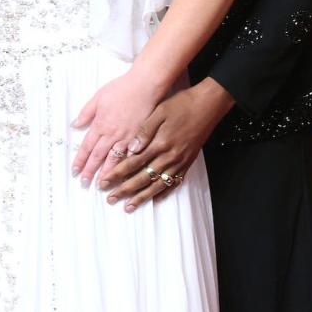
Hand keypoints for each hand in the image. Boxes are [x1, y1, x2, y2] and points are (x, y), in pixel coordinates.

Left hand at [71, 70, 163, 185]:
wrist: (146, 85)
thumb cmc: (123, 88)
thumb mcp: (99, 97)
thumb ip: (86, 112)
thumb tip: (75, 125)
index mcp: (101, 124)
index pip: (87, 146)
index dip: (80, 160)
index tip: (75, 171)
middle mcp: (112, 133)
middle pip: (98, 156)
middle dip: (90, 171)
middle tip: (84, 183)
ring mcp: (127, 137)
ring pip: (114, 160)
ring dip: (106, 173)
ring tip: (101, 184)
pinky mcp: (141, 138)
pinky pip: (132, 156)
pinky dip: (126, 167)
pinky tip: (124, 176)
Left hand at [98, 78, 234, 210]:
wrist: (208, 106)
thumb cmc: (182, 105)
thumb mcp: (159, 111)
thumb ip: (144, 131)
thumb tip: (131, 148)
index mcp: (159, 144)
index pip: (132, 163)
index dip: (116, 174)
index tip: (103, 182)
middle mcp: (168, 157)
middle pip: (142, 178)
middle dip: (124, 190)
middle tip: (109, 198)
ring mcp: (179, 162)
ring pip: (157, 185)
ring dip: (141, 197)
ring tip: (128, 206)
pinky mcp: (187, 163)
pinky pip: (174, 183)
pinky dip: (163, 193)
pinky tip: (154, 200)